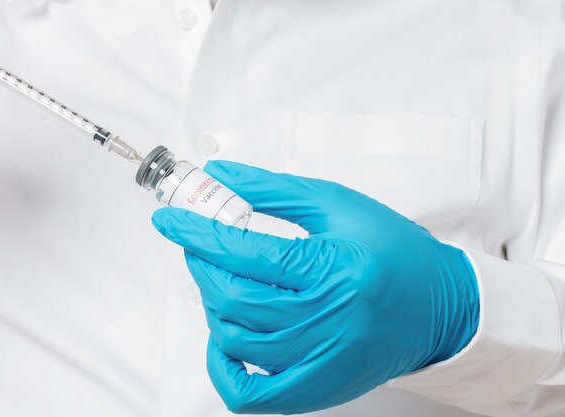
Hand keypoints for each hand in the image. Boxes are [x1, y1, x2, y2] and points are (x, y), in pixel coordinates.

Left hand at [152, 161, 479, 413]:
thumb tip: (222, 176)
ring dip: (211, 304)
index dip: (197, 231)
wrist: (439, 306)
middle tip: (198, 242)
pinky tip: (222, 337)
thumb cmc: (395, 252)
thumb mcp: (337, 206)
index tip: (170, 218)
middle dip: (201, 263)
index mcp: (336, 269)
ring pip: (235, 340)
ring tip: (218, 278)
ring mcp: (321, 362)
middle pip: (233, 298)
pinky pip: (250, 394)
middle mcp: (329, 321)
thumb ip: (274, 190)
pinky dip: (221, 368)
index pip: (246, 251)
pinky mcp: (318, 388)